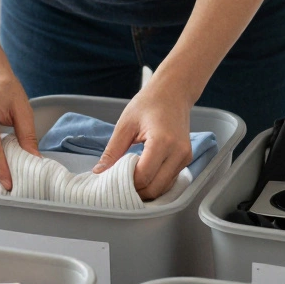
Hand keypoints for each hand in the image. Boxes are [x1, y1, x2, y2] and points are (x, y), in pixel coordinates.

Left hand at [93, 84, 193, 199]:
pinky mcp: (186, 159)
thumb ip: (112, 151)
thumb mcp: (125, 125)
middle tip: (119, 184)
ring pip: (163, 188)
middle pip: (155, 188)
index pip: (143, 176)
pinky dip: (155, 183)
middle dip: (136, 191)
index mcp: (162, 141)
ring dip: (146, 190)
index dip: (127, 183)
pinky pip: (169, 181)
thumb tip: (99, 172)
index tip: (112, 179)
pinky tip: (142, 176)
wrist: (174, 92)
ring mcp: (185, 157)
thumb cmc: (149, 103)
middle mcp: (178, 153)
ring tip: (130, 180)